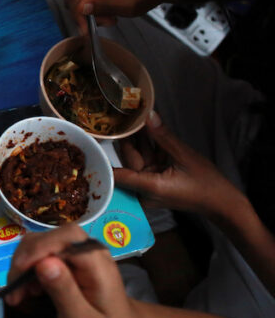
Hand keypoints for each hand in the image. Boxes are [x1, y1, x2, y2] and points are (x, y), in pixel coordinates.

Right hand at [6, 225, 142, 317]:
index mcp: (96, 262)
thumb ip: (64, 291)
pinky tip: (28, 291)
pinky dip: (29, 270)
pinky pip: (43, 254)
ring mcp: (78, 251)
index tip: (19, 274)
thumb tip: (43, 263)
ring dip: (24, 266)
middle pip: (48, 238)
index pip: (64, 238)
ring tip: (19, 295)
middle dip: (25, 260)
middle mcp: (88, 249)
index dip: (38, 250)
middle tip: (14, 291)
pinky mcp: (70, 257)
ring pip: (40, 244)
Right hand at [64, 0, 177, 32]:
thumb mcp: (132, 6)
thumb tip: (81, 8)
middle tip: (107, 21)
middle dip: (84, 13)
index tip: (85, 30)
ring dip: (87, 11)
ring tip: (109, 15)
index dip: (77, 12)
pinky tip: (104, 7)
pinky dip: (88, 5)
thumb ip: (107, 6)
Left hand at [114, 110, 243, 218]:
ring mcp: (148, 186)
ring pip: (137, 158)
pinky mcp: (154, 182)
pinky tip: (143, 129)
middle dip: (124, 138)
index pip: (117, 173)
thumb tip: (148, 116)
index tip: (97, 136)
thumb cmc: (206, 183)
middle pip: (128, 160)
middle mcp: (143, 189)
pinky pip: (146, 162)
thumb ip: (163, 137)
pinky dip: (147, 148)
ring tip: (129, 116)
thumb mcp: (184, 156)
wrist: (221, 202)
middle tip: (116, 115)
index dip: (105, 156)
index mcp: (148, 186)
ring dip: (136, 140)